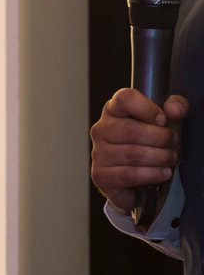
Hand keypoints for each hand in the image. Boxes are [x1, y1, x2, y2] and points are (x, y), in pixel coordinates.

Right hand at [89, 88, 187, 211]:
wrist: (137, 175)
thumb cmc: (150, 142)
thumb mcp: (166, 120)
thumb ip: (175, 107)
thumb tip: (173, 109)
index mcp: (115, 110)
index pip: (124, 99)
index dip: (147, 108)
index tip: (162, 120)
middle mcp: (102, 130)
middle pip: (131, 131)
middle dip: (161, 138)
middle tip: (173, 142)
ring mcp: (98, 153)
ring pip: (133, 154)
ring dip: (160, 158)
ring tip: (170, 158)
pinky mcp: (101, 175)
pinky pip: (129, 174)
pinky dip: (152, 174)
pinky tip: (162, 172)